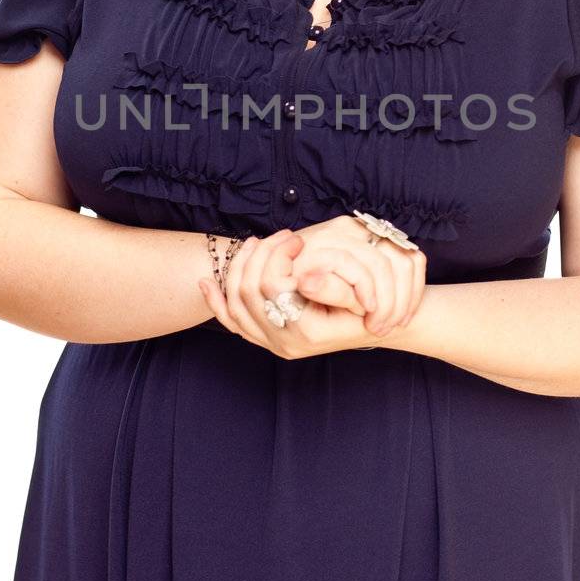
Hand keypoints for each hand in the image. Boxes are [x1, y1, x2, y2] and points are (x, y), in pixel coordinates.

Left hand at [197, 222, 425, 358]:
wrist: (372, 329)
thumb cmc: (369, 310)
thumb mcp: (362, 297)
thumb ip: (335, 287)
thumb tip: (304, 277)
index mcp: (305, 330)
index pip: (271, 285)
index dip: (278, 255)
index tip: (295, 240)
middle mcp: (283, 342)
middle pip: (249, 291)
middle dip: (259, 255)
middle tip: (280, 237)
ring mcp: (272, 343)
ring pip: (236, 303)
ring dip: (240, 268)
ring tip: (256, 244)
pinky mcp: (265, 339)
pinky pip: (233, 322)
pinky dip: (217, 302)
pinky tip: (207, 284)